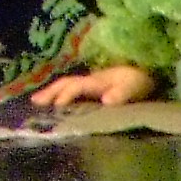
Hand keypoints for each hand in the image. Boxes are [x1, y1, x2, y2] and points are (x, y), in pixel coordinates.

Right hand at [34, 65, 158, 108]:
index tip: (57, 107)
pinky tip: (54, 100)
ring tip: (36, 101)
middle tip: (35, 102)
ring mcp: (90, 83)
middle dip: (50, 92)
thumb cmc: (138, 82)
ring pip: (66, 84)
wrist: (145, 73)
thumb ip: (121, 93)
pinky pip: (71, 89)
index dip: (67, 95)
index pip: (77, 86)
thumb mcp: (133, 88)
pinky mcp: (92, 87)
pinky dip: (59, 93)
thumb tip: (106, 101)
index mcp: (97, 81)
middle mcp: (89, 80)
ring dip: (51, 92)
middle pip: (65, 83)